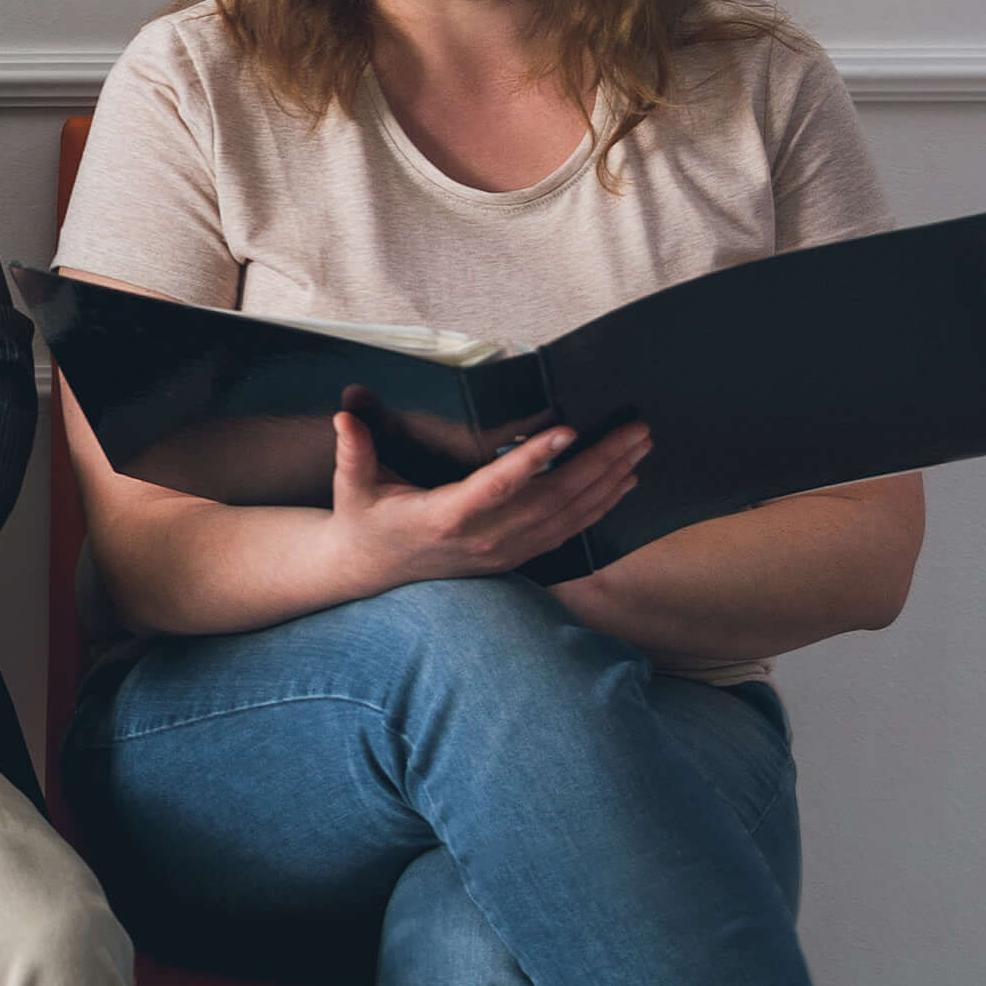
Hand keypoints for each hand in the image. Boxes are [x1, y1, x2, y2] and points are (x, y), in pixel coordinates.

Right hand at [320, 409, 648, 594]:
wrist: (371, 571)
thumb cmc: (364, 519)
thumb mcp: (352, 486)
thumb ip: (353, 451)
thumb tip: (344, 415)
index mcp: (445, 517)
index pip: (498, 487)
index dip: (534, 461)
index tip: (568, 431)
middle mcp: (483, 539)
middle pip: (552, 500)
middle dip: (599, 463)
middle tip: (635, 429)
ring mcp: (504, 552)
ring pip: (569, 517)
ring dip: (609, 481)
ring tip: (640, 447)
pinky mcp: (516, 557)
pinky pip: (568, 532)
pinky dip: (600, 507)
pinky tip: (624, 482)